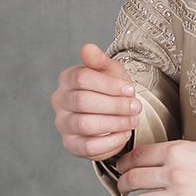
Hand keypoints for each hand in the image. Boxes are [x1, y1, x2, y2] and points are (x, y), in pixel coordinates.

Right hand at [51, 41, 141, 158]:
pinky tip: (124, 134)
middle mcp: (59, 101)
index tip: (130, 89)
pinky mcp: (71, 145)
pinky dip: (111, 142)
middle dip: (114, 105)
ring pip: (85, 125)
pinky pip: (89, 147)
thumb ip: (99, 60)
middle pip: (83, 102)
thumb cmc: (109, 89)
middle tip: (136, 107)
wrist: (112, 113)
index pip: (82, 78)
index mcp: (67, 79)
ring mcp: (63, 125)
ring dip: (114, 123)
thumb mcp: (109, 70)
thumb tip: (87, 48)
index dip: (109, 85)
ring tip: (132, 121)